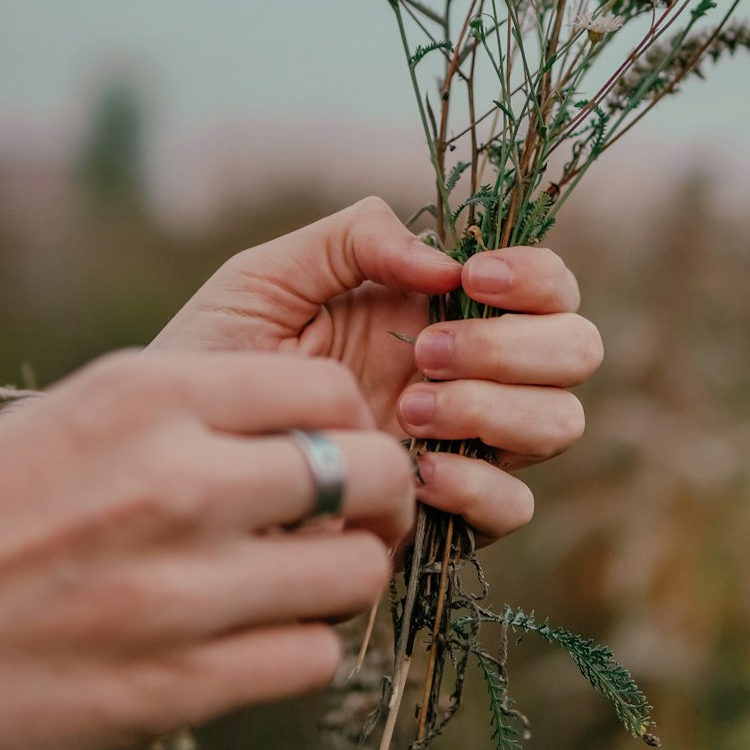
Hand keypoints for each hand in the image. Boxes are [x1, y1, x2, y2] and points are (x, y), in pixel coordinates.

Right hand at [0, 350, 411, 749]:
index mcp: (153, 395)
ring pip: (356, 571)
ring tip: (305, 573)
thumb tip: (324, 414)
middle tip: (356, 509)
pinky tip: (260, 632)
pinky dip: (300, 645)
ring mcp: (182, 589)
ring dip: (345, 572)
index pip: (328, 390)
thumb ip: (205, 404)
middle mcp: (178, 481)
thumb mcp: (91, 410)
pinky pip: (311, 658)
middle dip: (378, 492)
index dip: (349, 421)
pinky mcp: (176, 687)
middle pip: (368, 472)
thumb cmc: (4, 502)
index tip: (335, 444)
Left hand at [152, 197, 602, 541]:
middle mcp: (470, 369)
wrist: (170, 459)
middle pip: (578, 350)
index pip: (547, 284)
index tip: (471, 277)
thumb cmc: (215, 355)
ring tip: (410, 409)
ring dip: (498, 409)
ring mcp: (463, 440)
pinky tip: (414, 470)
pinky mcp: (442, 511)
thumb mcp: (270, 275)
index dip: (534, 276)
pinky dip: (479, 484)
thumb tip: (445, 262)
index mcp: (441, 303)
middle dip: (515, 346)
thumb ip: (354, 238)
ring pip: (560, 423)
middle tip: (424, 352)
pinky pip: (514, 505)